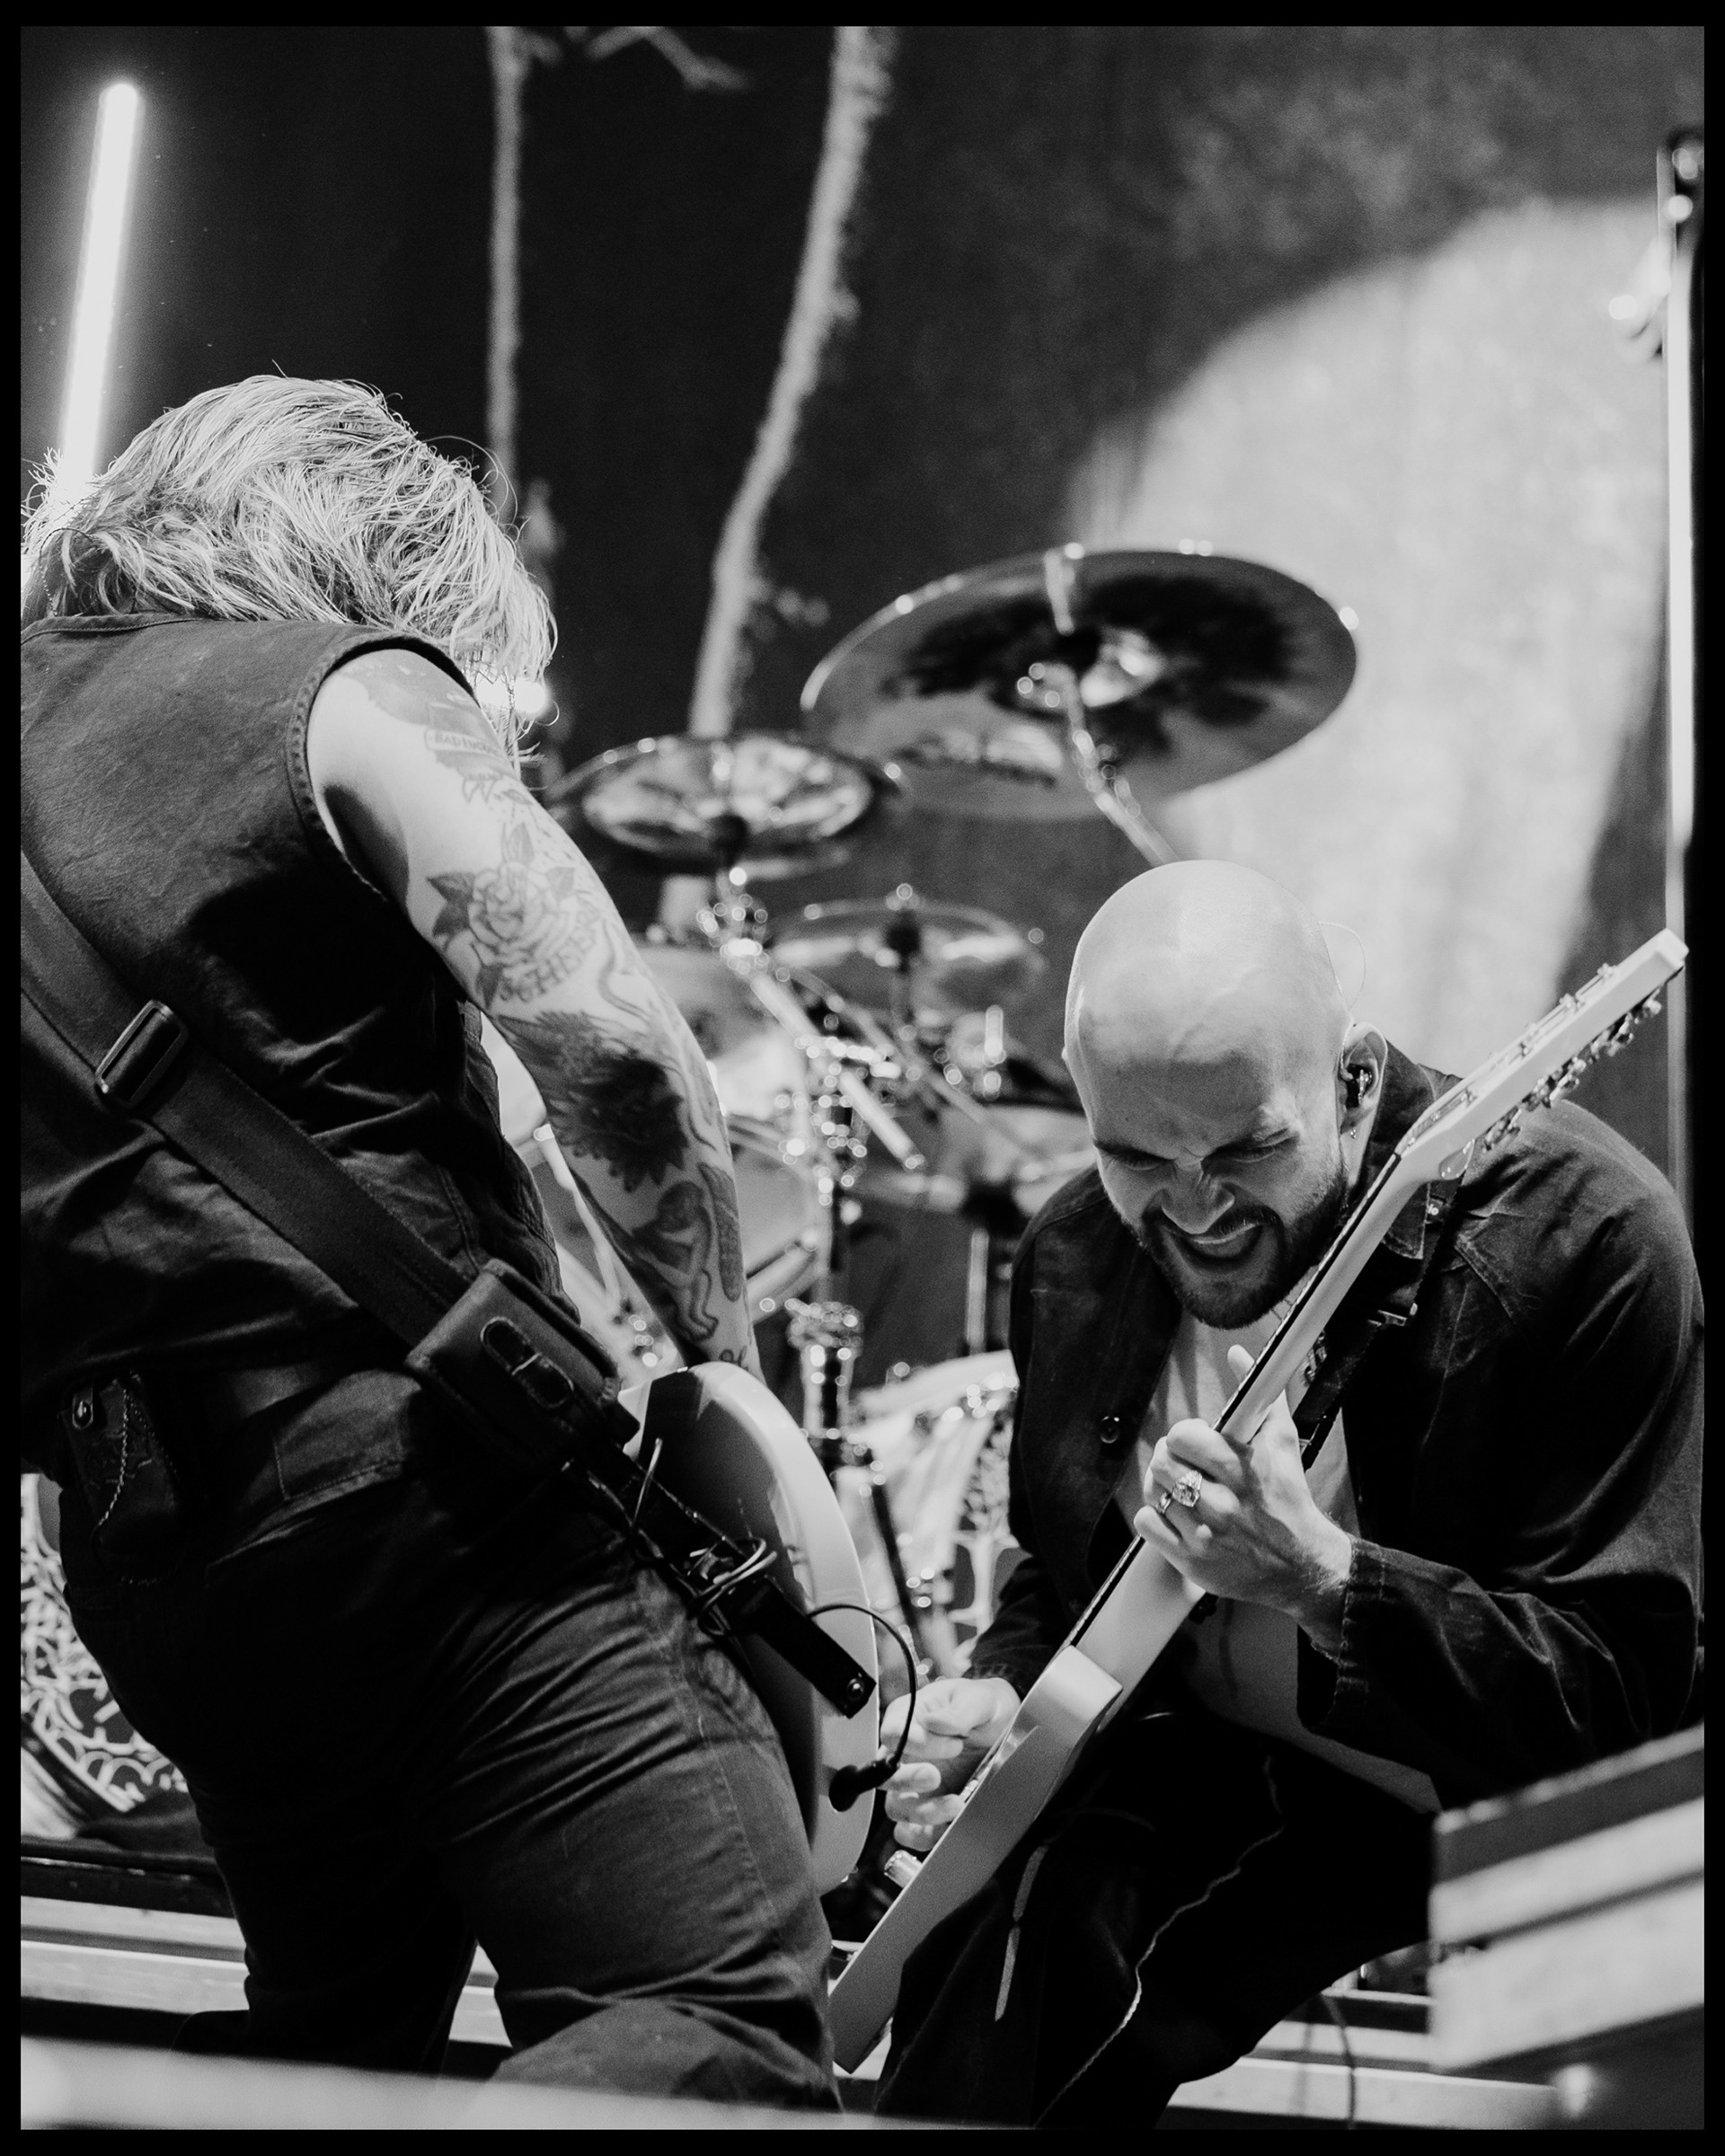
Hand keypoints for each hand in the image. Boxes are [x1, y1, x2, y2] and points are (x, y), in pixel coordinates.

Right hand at [881, 1676, 1018, 1852]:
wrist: (1008, 1728)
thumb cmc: (985, 1707)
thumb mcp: (978, 1700)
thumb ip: (958, 1711)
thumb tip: (934, 1722)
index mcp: (910, 1718)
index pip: (893, 1734)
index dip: (917, 1743)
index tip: (953, 1743)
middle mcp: (906, 1753)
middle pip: (886, 1775)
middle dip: (909, 1780)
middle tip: (935, 1776)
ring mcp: (915, 1784)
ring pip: (897, 1808)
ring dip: (922, 1812)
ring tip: (954, 1804)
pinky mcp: (929, 1808)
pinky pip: (910, 1832)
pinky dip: (924, 1836)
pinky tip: (947, 1826)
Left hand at [1132, 1343, 1351, 1651]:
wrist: (1304, 1567)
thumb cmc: (1290, 1500)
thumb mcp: (1281, 1443)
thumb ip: (1260, 1395)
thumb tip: (1237, 1353)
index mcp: (1243, 1471)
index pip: (1184, 1437)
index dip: (1184, 1434)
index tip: (1194, 1441)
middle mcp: (1223, 1504)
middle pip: (1161, 1463)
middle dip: (1167, 1456)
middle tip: (1180, 1461)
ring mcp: (1205, 1535)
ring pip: (1152, 1492)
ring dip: (1160, 1484)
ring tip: (1178, 1485)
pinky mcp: (1192, 1562)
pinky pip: (1147, 1525)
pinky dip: (1155, 1516)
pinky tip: (1174, 1513)